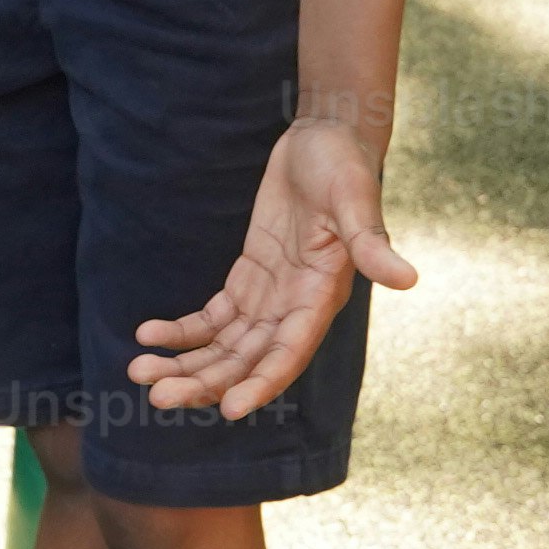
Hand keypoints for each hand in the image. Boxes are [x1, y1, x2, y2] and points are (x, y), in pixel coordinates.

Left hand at [130, 119, 419, 416]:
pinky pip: (212, 318)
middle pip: (246, 360)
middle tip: (156, 394)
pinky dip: (182, 331)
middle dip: (203, 381)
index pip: (289, 354)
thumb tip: (409, 279)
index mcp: (321, 297)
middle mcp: (295, 308)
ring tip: (139, 372)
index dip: (261, 383)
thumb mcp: (356, 200)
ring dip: (184, 363)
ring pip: (223, 347)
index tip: (229, 410)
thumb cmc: (345, 166)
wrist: (327, 139)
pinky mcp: (249, 279)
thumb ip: (371, 244)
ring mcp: (270, 297)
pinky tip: (148, 336)